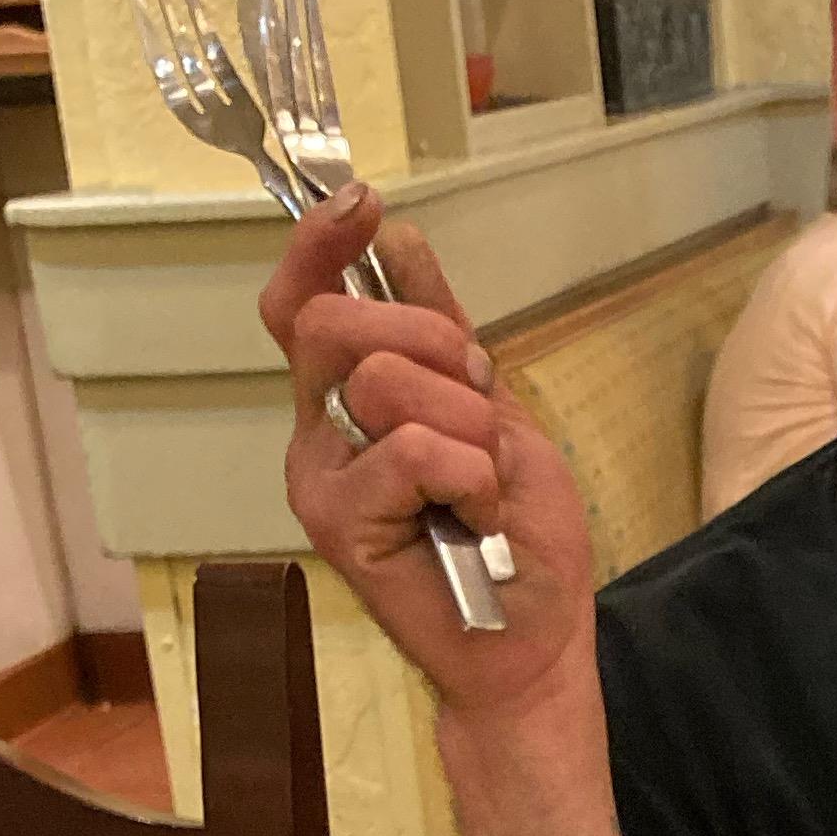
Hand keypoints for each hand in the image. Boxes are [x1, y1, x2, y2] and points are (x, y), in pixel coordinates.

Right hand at [260, 186, 596, 715]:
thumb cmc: (516, 537)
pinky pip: (412, 448)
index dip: (320, 245)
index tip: (361, 200)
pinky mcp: (340, 524)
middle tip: (478, 399)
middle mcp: (319, 431)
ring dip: (466, 422)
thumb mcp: (494, 408)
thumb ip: (443, 330)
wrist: (535, 635)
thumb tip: (397, 239)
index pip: (302, 302)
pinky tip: (477, 516)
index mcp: (346, 397)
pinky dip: (470, 475)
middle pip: (335, 321)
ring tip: (481, 481)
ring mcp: (322, 478)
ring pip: (383, 379)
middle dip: (430, 340)